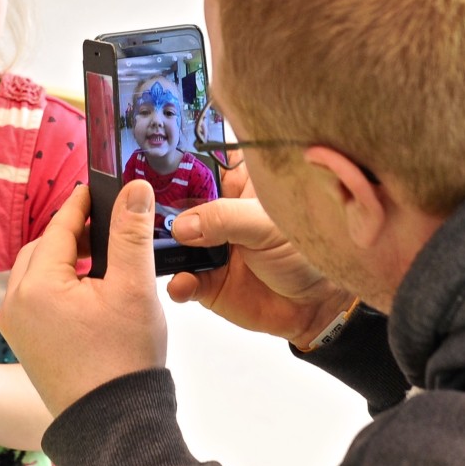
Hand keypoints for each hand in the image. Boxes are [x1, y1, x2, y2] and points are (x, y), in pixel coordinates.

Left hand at [0, 182, 164, 417]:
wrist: (113, 424)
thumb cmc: (124, 359)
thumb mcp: (133, 288)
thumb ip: (131, 233)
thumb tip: (134, 189)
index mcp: (36, 286)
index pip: (59, 228)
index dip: (83, 205)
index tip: (101, 187)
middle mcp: (15, 303)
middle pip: (44, 248)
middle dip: (74, 234)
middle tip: (109, 226)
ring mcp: (16, 326)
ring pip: (38, 273)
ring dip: (66, 259)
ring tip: (104, 259)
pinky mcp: (25, 343)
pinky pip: (37, 298)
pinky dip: (59, 285)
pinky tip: (91, 290)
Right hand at [168, 164, 355, 348]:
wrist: (317, 306)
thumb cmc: (307, 253)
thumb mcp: (268, 225)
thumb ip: (224, 218)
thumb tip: (183, 224)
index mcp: (238, 186)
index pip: (202, 160)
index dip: (180, 159)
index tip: (154, 162)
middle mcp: (218, 213)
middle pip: (176, 200)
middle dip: (158, 205)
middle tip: (147, 211)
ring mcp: (208, 248)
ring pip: (171, 240)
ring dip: (162, 246)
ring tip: (161, 250)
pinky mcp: (206, 281)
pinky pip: (181, 279)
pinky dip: (178, 282)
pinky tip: (185, 283)